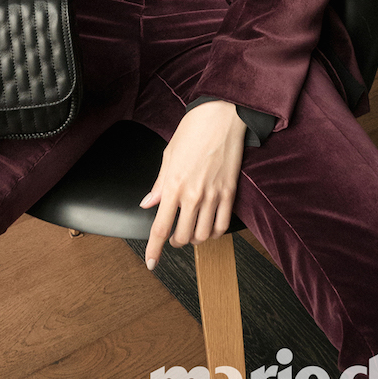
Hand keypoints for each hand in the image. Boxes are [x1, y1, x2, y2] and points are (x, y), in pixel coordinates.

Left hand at [140, 100, 246, 269]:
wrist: (221, 116)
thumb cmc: (193, 130)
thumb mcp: (168, 155)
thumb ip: (159, 184)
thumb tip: (148, 203)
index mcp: (173, 185)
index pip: (160, 228)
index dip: (154, 250)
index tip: (151, 262)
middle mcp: (192, 194)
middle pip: (181, 236)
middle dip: (175, 242)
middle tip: (174, 235)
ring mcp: (213, 195)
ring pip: (202, 235)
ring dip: (194, 238)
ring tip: (190, 230)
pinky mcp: (229, 192)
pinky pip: (221, 225)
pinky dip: (213, 232)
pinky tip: (209, 226)